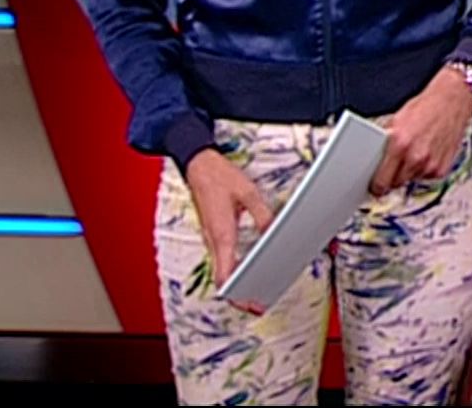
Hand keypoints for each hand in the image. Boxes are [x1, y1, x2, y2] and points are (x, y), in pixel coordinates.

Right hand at [184, 148, 276, 313]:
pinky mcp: (213, 232)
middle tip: (258, 304)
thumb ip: (262, 215)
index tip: (249, 305)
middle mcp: (213, 239)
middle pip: (223, 277)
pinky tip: (249, 267)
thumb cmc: (219, 177)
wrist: (198, 166)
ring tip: (258, 289)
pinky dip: (233, 268)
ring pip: (221, 268)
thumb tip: (274, 234)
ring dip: (237, 281)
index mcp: (221, 233)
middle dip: (239, 294)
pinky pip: (222, 256)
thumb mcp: (248, 193)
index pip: (224, 275)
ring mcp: (211, 237)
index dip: (236, 294)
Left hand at [370, 67, 471, 197]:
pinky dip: (424, 169)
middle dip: (392, 178)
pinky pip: (426, 176)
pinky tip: (427, 153)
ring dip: (410, 172)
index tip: (375, 188)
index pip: (382, 180)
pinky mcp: (442, 168)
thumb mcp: (397, 120)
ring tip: (415, 151)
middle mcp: (415, 156)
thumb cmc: (426, 106)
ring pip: (411, 180)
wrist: (453, 100)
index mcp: (399, 144)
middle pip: (396, 183)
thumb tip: (375, 159)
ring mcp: (430, 164)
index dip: (377, 186)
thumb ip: (385, 142)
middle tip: (394, 167)